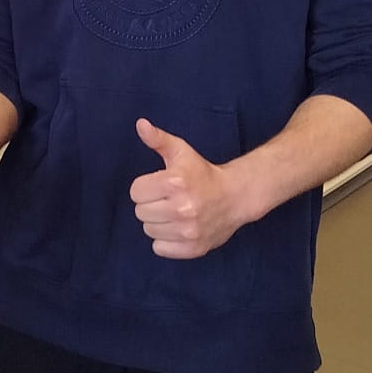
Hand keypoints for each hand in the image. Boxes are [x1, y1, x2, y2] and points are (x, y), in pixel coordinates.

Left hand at [129, 118, 250, 257]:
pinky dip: (166, 241)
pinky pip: (160, 248)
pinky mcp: (194, 248)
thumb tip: (140, 124)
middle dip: (151, 204)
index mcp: (175, 182)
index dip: (145, 187)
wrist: (235, 197)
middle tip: (168, 200)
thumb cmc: (203, 173)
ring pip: (149, 231)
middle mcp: (182, 208)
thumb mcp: (181, 152)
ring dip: (158, 223)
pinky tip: (178, 228)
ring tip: (174, 213)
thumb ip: (158, 139)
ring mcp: (189, 231)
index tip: (160, 185)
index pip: (135, 192)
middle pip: (140, 212)